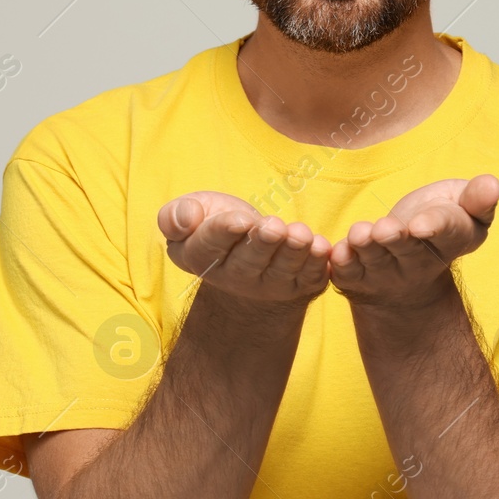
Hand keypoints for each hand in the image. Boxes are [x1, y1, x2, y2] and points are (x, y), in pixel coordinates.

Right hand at [158, 191, 332, 304]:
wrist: (248, 253)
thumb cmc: (217, 225)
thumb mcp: (191, 213)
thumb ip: (176, 216)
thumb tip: (184, 221)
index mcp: (201, 256)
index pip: (211, 244)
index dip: (226, 231)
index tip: (240, 220)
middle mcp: (235, 277)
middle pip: (250, 261)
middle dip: (263, 244)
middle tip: (273, 227)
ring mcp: (269, 284)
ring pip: (282, 270)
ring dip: (293, 252)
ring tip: (300, 234)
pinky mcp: (299, 285)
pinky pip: (309, 277)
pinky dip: (317, 264)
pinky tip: (322, 247)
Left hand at [327, 175, 498, 306]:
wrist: (409, 266)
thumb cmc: (440, 223)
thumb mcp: (465, 208)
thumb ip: (477, 199)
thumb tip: (492, 184)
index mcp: (449, 240)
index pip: (445, 232)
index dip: (433, 227)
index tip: (421, 225)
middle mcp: (417, 262)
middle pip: (406, 249)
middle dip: (395, 240)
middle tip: (386, 229)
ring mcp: (386, 272)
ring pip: (374, 259)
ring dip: (366, 248)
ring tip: (361, 234)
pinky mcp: (356, 276)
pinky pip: (346, 271)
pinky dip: (340, 262)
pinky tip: (336, 250)